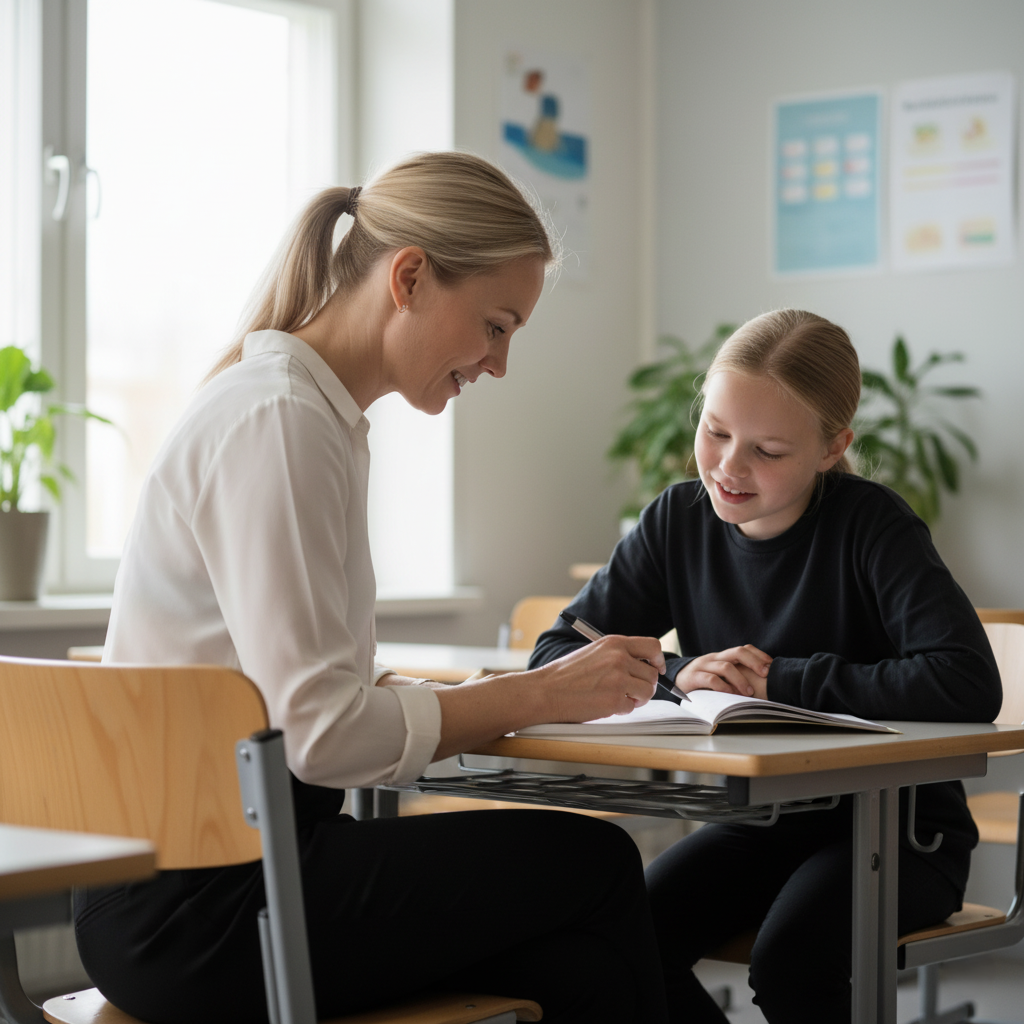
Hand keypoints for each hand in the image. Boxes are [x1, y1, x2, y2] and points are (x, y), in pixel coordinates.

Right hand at [536, 635, 666, 722]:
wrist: (545, 691)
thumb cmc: (565, 675)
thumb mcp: (595, 652)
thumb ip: (618, 655)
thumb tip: (643, 665)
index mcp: (614, 643)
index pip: (653, 647)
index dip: (658, 660)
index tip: (655, 668)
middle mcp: (619, 658)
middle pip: (652, 673)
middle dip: (644, 685)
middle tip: (630, 690)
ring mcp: (618, 679)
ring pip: (647, 691)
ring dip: (636, 698)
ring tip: (617, 698)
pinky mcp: (614, 700)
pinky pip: (631, 707)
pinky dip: (621, 710)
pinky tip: (604, 705)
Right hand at [676, 645, 771, 697]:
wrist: (674, 683)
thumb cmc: (702, 682)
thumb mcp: (719, 676)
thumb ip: (734, 676)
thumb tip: (762, 684)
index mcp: (722, 657)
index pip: (743, 649)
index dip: (759, 656)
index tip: (771, 666)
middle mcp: (714, 658)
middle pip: (737, 652)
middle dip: (754, 662)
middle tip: (766, 674)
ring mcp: (703, 666)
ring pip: (725, 666)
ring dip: (740, 679)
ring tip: (749, 692)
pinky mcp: (693, 677)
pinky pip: (711, 679)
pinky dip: (723, 687)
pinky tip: (730, 695)